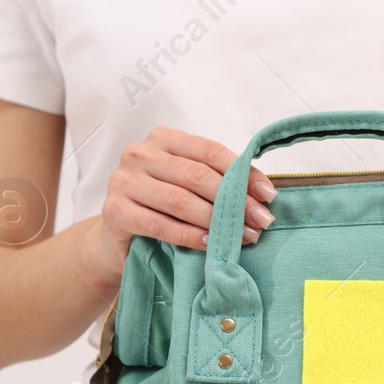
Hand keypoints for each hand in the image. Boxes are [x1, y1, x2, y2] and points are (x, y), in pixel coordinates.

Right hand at [88, 127, 276, 279]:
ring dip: (216, 222)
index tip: (268, 196)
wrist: (118, 243)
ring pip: (180, 201)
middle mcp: (140, 154)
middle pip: (198, 176)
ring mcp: (124, 181)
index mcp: (162, 139)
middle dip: (234, 201)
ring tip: (243, 237)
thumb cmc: (160, 210)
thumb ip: (217, 181)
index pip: (210, 151)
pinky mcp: (114, 211)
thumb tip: (264, 192)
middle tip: (261, 221)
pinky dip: (189, 236)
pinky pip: (160, 225)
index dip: (243, 173)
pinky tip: (209, 244)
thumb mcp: (188, 188)